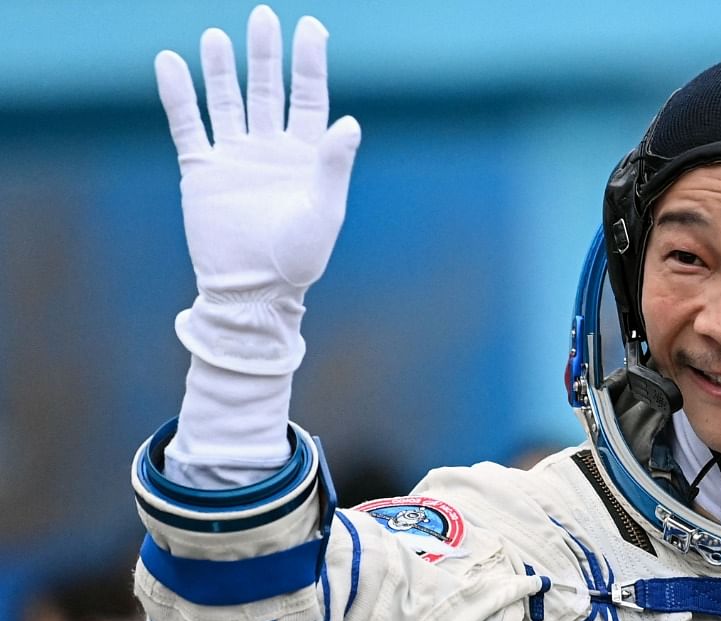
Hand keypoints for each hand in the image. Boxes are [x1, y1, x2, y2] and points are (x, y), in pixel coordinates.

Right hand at [155, 5, 359, 373]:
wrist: (254, 293)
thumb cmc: (298, 259)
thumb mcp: (324, 212)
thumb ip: (333, 165)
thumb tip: (350, 122)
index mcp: (306, 155)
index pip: (308, 97)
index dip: (309, 62)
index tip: (311, 26)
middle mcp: (270, 148)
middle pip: (267, 89)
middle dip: (266, 54)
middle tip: (263, 16)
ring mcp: (235, 157)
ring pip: (227, 100)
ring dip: (222, 69)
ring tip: (217, 36)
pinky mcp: (202, 171)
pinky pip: (187, 125)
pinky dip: (178, 94)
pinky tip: (169, 62)